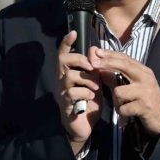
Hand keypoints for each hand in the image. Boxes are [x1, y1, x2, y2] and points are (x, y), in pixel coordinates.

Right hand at [58, 31, 102, 153]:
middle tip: (91, 66)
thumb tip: (97, 53)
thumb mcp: (95, 83)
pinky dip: (85, 93)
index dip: (67, 42)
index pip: (64, 54)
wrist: (85, 127)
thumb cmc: (89, 103)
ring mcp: (62, 93)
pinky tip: (91, 98)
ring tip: (95, 87)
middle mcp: (62, 81)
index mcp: (69, 74)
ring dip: (87, 79)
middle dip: (79, 59)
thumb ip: (95, 71)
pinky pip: (72, 93)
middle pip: (63, 60)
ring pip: (69, 76)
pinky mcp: (65, 105)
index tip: (73, 32)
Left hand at [90, 49, 159, 136]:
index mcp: (144, 71)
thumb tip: (100, 68)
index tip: (97, 51)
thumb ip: (117, 78)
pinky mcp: (144, 107)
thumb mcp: (134, 86)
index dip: (111, 54)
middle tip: (93, 64)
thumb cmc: (146, 100)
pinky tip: (128, 115)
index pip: (126, 59)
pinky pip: (123, 108)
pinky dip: (122, 113)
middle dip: (107, 63)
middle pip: (124, 66)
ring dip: (116, 101)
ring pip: (118, 92)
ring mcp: (146, 92)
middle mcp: (146, 79)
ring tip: (122, 106)